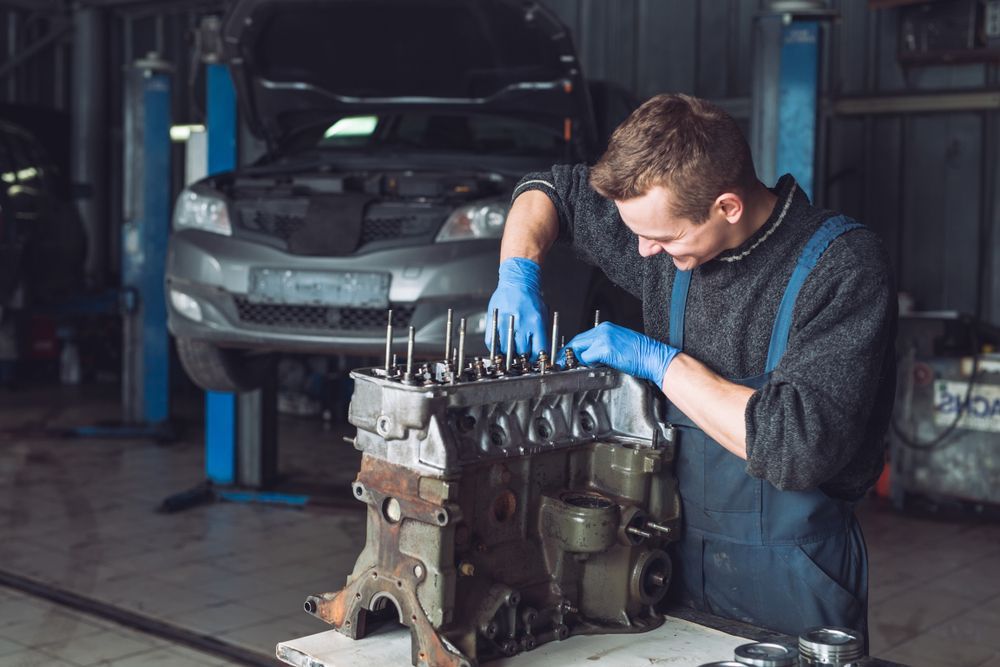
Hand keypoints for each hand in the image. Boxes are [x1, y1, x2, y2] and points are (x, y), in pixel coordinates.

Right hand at [485, 257, 548, 359]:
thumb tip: (540, 352)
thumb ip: (541, 334)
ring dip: (508, 353)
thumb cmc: (530, 298)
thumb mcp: (542, 315)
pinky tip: (499, 347)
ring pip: (505, 349)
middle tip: (522, 355)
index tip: (535, 360)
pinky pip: (491, 341)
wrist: (518, 281)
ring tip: (510, 351)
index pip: (538, 350)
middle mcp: (521, 322)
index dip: (537, 358)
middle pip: (522, 351)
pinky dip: (494, 348)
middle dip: (523, 356)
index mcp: (536, 322)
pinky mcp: (494, 320)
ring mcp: (506, 322)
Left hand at [561, 322, 678, 387]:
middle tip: (566, 366)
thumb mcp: (619, 344)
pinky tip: (599, 368)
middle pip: (577, 342)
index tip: (568, 358)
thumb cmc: (641, 354)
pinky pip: (587, 359)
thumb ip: (602, 347)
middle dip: (570, 355)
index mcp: (606, 328)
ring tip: (590, 367)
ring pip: (579, 350)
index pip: (582, 338)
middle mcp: (603, 330)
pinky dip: (589, 365)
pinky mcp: (605, 349)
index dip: (573, 349)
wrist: (654, 357)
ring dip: (581, 361)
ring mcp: (603, 339)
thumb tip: (589, 356)